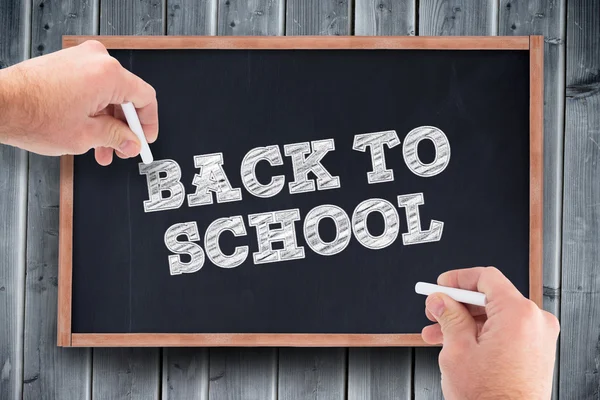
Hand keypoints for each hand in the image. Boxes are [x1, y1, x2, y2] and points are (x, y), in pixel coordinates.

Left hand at [0, 40, 157, 164]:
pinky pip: (91, 86)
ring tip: (101, 147)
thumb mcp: (86, 136)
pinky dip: (93, 109)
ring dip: (108, 122)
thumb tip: (130, 141)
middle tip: (122, 147)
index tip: (144, 138)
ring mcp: (79, 59)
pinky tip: (88, 131)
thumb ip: (117, 138)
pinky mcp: (66, 63)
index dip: (148, 123)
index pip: (145, 97)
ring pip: (107, 94)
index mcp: (108, 74)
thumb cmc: (32, 114)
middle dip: (124, 127)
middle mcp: (96, 60)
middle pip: (126, 96)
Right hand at [422, 267, 558, 399]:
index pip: (486, 277)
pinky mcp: (536, 353)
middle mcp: (535, 322)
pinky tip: (457, 343)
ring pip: (495, 316)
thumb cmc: (490, 398)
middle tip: (435, 311)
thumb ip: (448, 316)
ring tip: (439, 333)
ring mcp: (539, 339)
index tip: (441, 285)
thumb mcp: (457, 349)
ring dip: (465, 322)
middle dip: (457, 304)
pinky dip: (482, 334)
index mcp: (518, 314)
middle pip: (490, 297)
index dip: (458, 278)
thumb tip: (440, 300)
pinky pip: (506, 332)